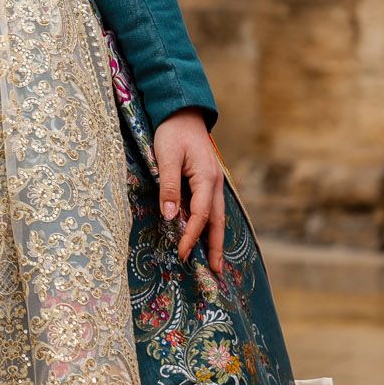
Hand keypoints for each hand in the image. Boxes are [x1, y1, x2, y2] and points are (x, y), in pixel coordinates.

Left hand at [153, 108, 225, 274]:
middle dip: (216, 247)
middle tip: (215, 271)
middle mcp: (215, 183)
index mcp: (206, 178)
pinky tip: (206, 234)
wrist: (182, 113)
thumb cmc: (172, 133)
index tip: (182, 254)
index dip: (191, 236)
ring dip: (215, 238)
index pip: (200, 216)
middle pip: (217, 221)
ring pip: (217, 216)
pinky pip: (211, 207)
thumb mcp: (166, 157)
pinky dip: (210, 224)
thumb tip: (171, 216)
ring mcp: (214, 182)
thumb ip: (169, 186)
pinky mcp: (208, 180)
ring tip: (215, 261)